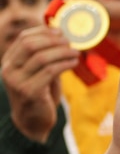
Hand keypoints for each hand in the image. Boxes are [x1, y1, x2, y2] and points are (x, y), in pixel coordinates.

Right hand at [0, 25, 79, 141]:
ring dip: (62, 52)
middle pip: (31, 45)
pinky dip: (64, 64)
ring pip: (41, 57)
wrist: (33, 122)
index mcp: (9, 62)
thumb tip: (63, 38)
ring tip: (76, 53)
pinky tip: (73, 63)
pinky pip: (49, 71)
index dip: (43, 32)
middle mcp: (9, 70)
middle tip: (70, 42)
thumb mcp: (39, 72)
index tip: (61, 31)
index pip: (24, 39)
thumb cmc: (40, 95)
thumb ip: (46, 57)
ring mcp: (17, 82)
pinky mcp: (29, 92)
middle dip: (53, 41)